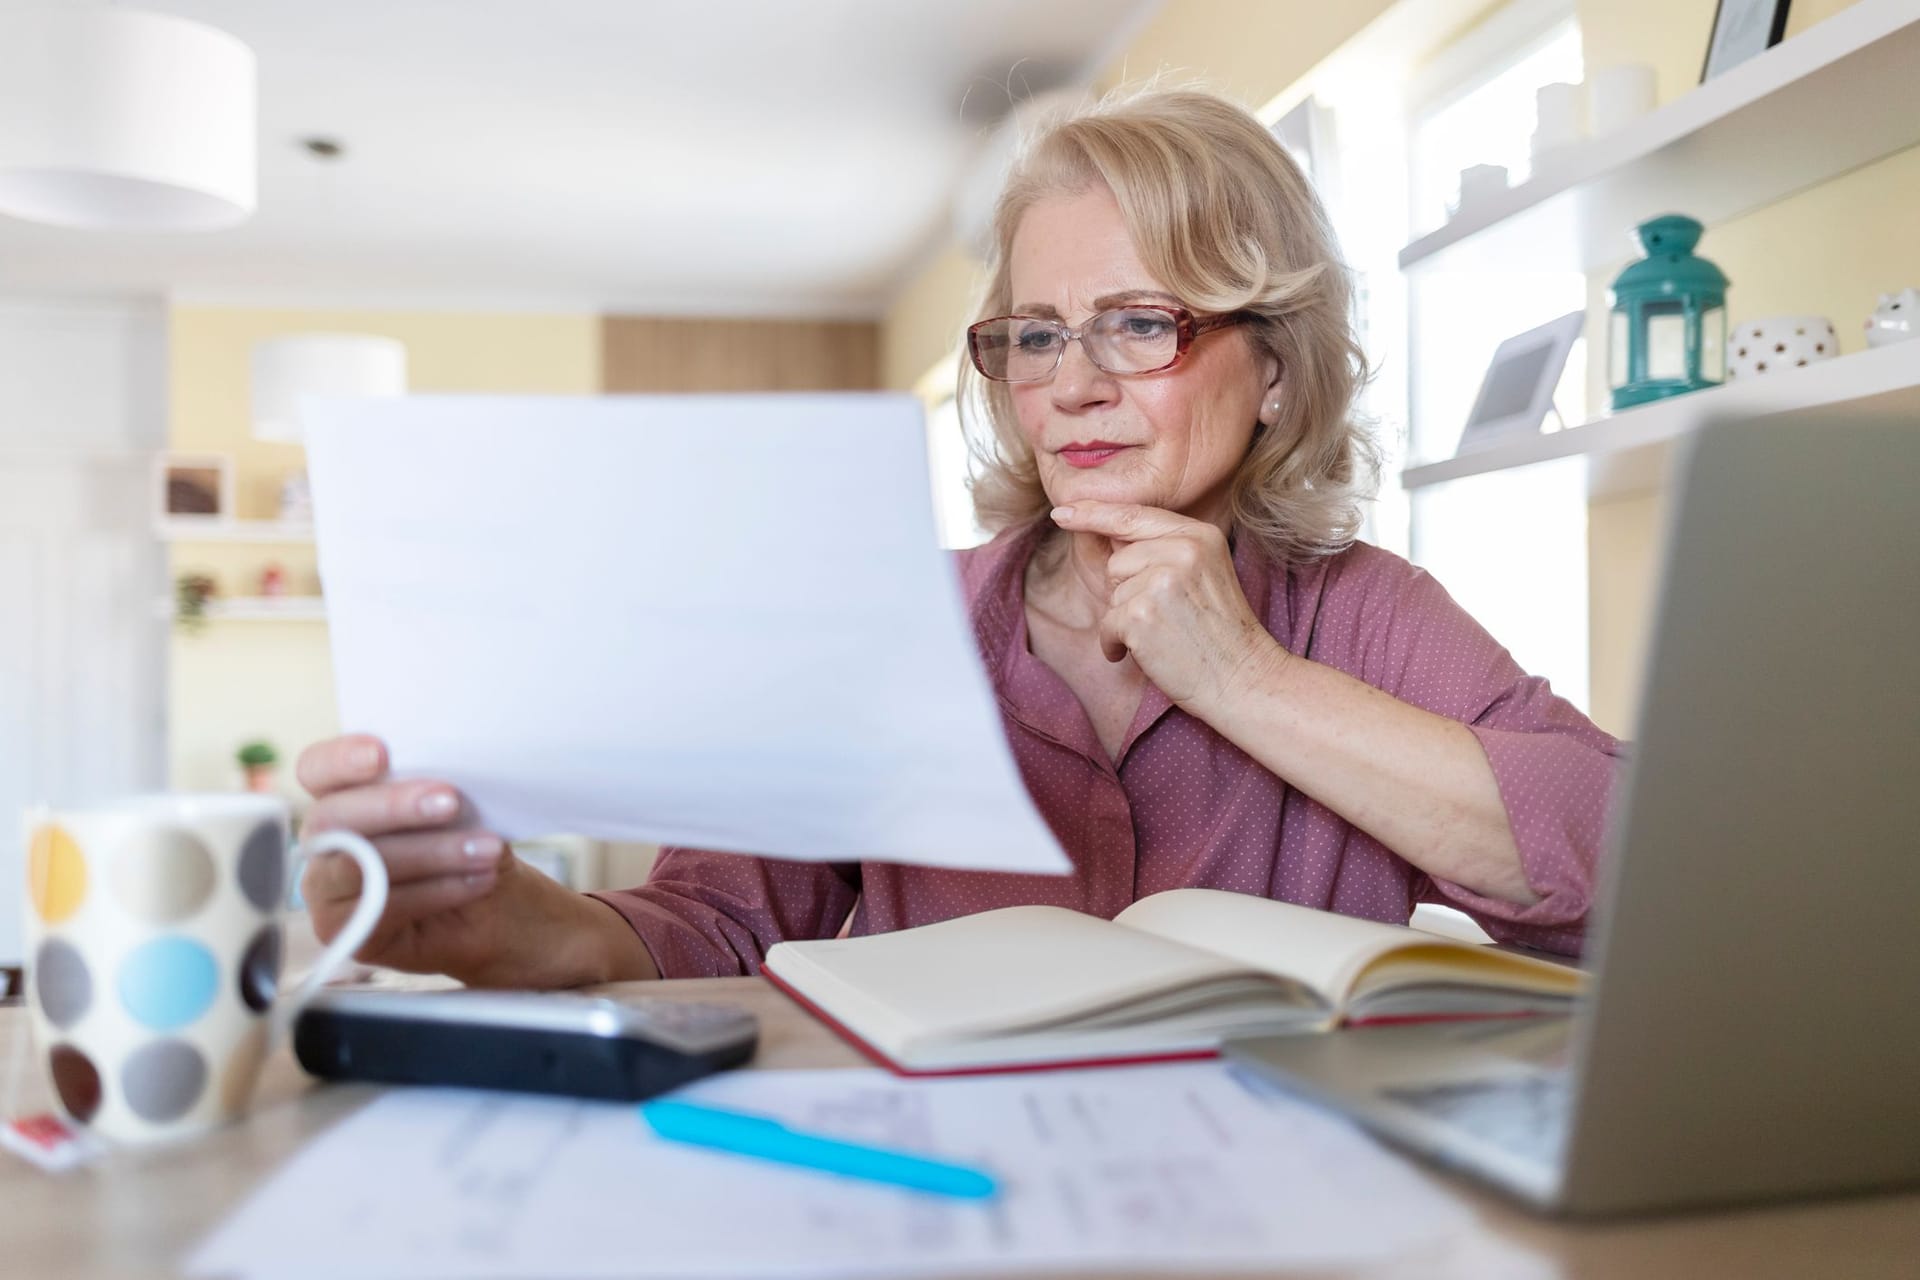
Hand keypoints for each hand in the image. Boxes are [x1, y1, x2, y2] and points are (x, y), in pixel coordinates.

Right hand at [297, 734, 650, 987]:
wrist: (505, 905)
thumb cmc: (475, 841)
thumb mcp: (463, 803)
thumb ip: (435, 782)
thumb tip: (442, 765)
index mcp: (342, 796)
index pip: (316, 769)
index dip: (340, 759)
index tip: (381, 753)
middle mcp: (325, 842)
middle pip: (332, 817)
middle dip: (394, 807)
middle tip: (450, 802)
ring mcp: (328, 890)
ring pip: (359, 865)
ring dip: (430, 853)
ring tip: (486, 850)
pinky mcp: (348, 932)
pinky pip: (381, 909)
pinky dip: (437, 891)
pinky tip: (477, 881)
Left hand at [1049, 501, 1285, 709]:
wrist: (1242, 678)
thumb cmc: (1220, 632)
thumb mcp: (1204, 572)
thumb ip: (1165, 549)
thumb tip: (1109, 536)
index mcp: (1199, 535)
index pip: (1134, 516)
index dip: (1094, 513)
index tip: (1063, 512)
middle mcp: (1182, 550)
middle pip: (1118, 560)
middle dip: (1129, 590)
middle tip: (1168, 615)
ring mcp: (1160, 581)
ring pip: (1113, 593)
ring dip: (1126, 620)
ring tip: (1165, 633)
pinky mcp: (1141, 614)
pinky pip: (1107, 624)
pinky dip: (1117, 644)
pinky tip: (1149, 652)